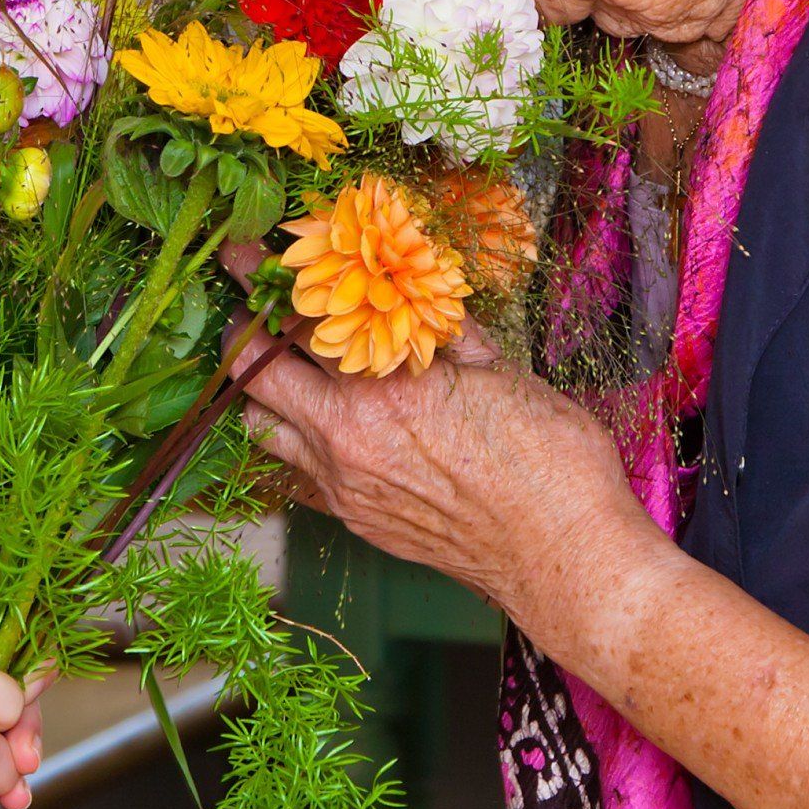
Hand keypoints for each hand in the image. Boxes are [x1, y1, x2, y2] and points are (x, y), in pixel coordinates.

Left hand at [232, 311, 649, 634]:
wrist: (566, 557)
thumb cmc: (549, 460)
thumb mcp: (503, 370)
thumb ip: (449, 333)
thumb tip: (424, 301)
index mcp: (383, 383)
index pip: (299, 316)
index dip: (267, 277)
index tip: (245, 252)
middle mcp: (347, 435)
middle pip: (254, 373)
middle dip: (241, 333)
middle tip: (244, 305)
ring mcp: (345, 484)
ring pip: (263, 428)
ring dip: (263, 392)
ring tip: (278, 366)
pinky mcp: (356, 520)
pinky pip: (299, 472)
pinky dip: (298, 441)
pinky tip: (326, 424)